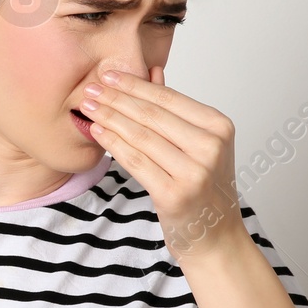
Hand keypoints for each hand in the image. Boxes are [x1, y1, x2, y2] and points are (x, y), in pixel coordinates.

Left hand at [80, 65, 247, 261]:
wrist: (215, 237)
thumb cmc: (204, 188)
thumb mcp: (198, 143)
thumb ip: (174, 109)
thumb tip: (152, 70)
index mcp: (219, 127)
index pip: (168, 98)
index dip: (134, 85)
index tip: (108, 75)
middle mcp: (210, 147)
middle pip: (152, 116)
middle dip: (116, 99)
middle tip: (91, 88)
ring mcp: (194, 172)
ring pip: (141, 137)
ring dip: (109, 118)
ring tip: (88, 106)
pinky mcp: (174, 194)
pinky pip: (135, 162)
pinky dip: (113, 144)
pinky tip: (97, 132)